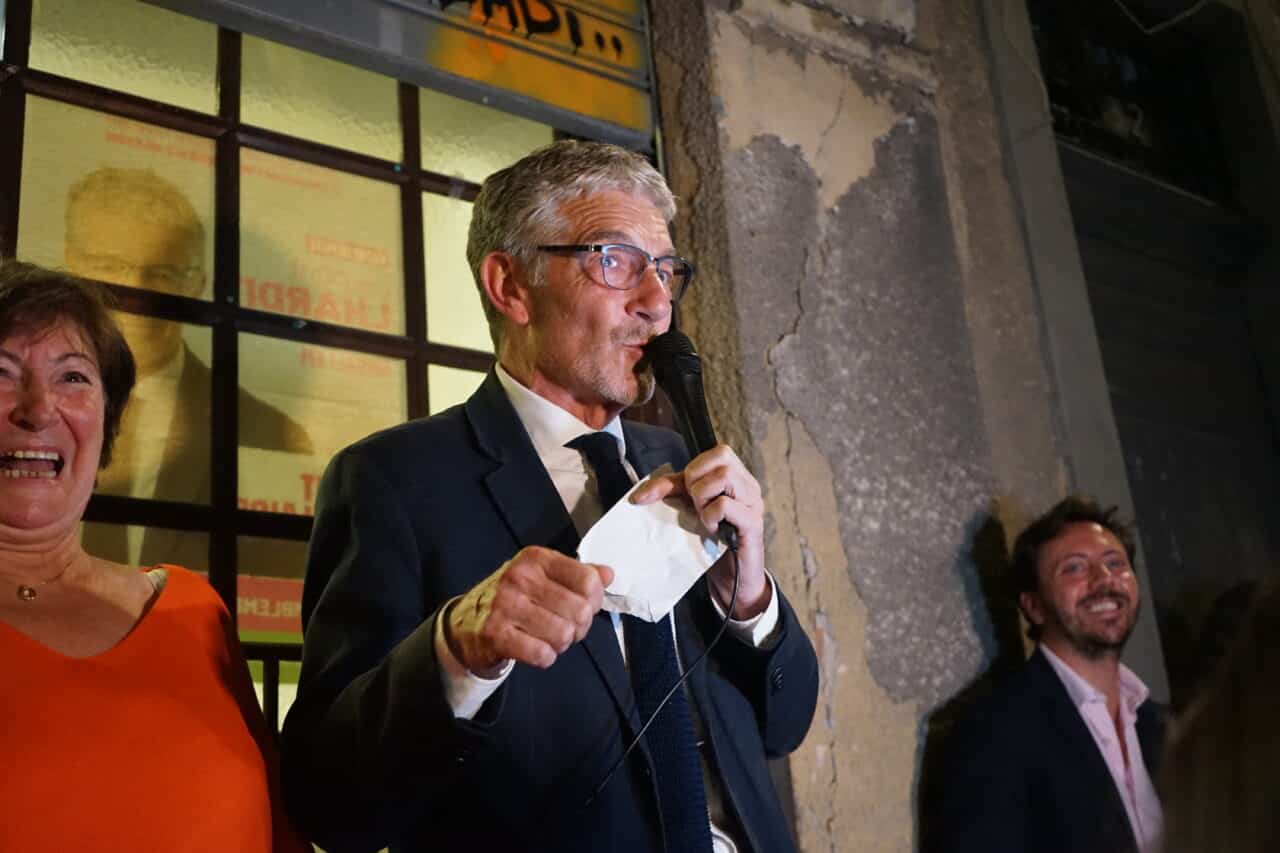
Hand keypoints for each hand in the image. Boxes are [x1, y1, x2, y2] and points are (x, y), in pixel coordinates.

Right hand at [444, 546, 613, 674]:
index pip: (588, 581)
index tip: (584, 606)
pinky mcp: (495, 634)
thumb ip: (579, 575)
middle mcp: (520, 577)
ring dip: (561, 644)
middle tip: (566, 628)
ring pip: (564, 634)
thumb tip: (608, 574)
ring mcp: (505, 605)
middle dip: (579, 627)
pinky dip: (544, 657)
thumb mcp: (544, 577)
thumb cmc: (514, 597)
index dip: (595, 601)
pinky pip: (542, 654)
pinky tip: (534, 649)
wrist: (467, 622)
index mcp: (536, 559)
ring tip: (548, 638)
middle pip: (580, 611)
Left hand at [631, 444, 770, 618]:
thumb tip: (641, 494)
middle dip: (698, 480)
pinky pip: (725, 504)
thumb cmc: (712, 541)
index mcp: (738, 477)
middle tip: (696, 505)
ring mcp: (754, 503)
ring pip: (724, 476)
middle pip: (722, 457)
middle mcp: (749, 486)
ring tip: (705, 517)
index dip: (693, 468)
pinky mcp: (753, 523)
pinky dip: (711, 515)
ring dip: (703, 497)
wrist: (730, 579)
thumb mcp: (689, 509)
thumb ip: (670, 492)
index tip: (686, 492)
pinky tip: (712, 530)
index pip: (716, 452)